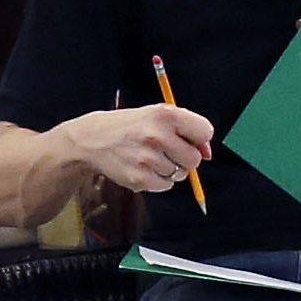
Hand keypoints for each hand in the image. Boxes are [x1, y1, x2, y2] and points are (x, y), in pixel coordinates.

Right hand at [64, 102, 215, 195]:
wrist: (92, 139)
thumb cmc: (130, 126)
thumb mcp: (156, 115)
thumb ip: (185, 128)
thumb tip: (208, 153)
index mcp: (165, 115)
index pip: (205, 132)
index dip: (199, 139)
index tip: (189, 139)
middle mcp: (157, 135)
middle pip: (195, 159)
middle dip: (185, 158)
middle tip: (167, 150)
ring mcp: (148, 159)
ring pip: (181, 174)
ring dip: (170, 169)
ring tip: (150, 157)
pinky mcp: (140, 178)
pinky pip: (166, 185)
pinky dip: (159, 180)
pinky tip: (144, 167)